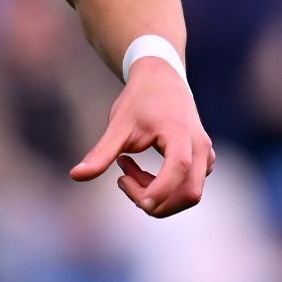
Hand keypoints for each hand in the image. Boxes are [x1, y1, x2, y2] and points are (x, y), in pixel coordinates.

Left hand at [69, 59, 213, 217]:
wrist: (161, 79)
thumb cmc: (139, 100)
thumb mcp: (118, 125)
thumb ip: (101, 153)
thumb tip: (75, 176)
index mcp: (180, 133)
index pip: (179, 169)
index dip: (161, 191)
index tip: (139, 203)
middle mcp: (200, 147)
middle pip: (189, 192)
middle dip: (156, 200)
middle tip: (121, 180)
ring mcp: (206, 155)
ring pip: (188, 193)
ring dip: (156, 193)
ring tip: (126, 168)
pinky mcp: (203, 161)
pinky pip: (186, 186)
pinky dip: (163, 188)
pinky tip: (139, 170)